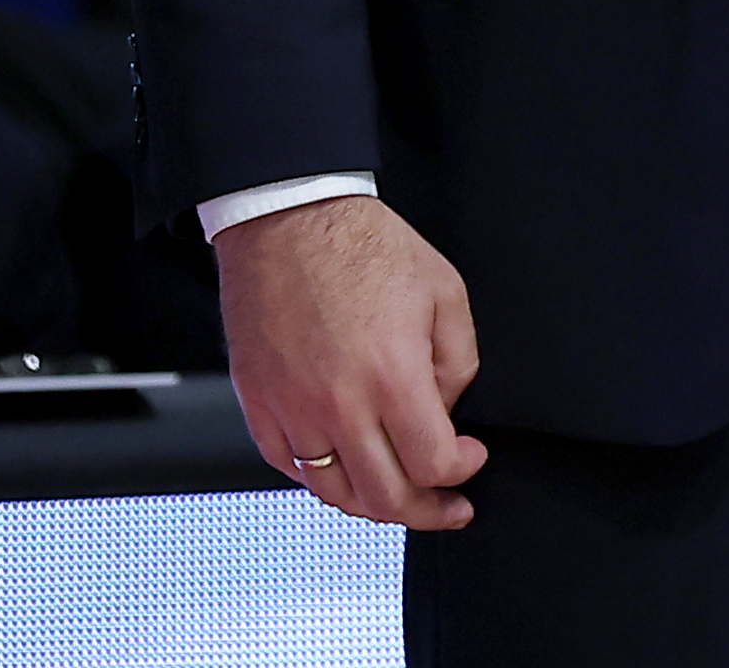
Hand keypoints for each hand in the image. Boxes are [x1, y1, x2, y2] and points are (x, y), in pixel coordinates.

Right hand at [217, 194, 487, 529]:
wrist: (287, 217)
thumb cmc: (361, 245)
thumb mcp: (444, 290)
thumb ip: (458, 362)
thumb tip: (447, 411)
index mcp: (391, 375)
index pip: (433, 465)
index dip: (461, 473)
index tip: (469, 459)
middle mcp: (339, 403)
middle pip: (385, 498)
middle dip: (427, 511)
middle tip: (446, 506)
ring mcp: (292, 408)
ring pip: (335, 493)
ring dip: (373, 504)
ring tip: (396, 495)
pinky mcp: (259, 404)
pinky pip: (290, 467)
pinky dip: (321, 477)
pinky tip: (344, 466)